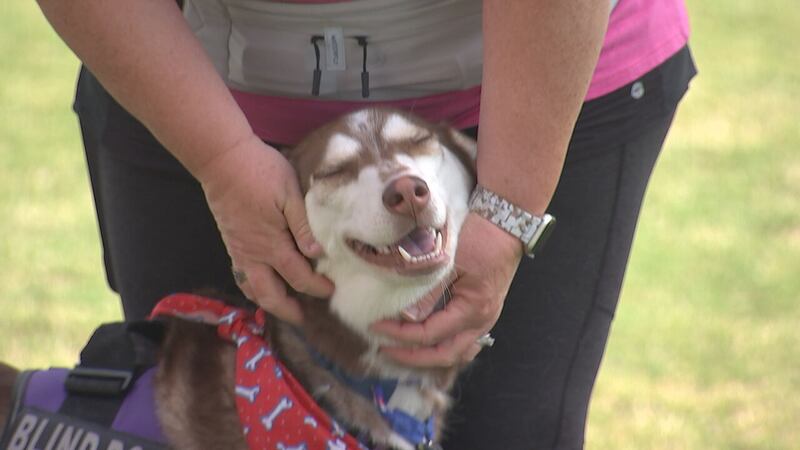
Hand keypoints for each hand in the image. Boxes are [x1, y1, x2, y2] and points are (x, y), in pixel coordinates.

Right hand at [198, 134, 333, 323]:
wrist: (222, 159)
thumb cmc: (261, 171)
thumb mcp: (290, 193)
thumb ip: (303, 225)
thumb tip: (318, 254)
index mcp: (271, 244)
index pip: (298, 276)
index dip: (315, 287)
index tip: (331, 290)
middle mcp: (252, 254)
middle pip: (269, 295)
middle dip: (287, 310)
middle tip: (303, 319)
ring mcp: (238, 250)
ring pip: (251, 288)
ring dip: (268, 302)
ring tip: (284, 307)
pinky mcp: (230, 242)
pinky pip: (241, 275)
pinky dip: (253, 287)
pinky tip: (263, 284)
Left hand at [371, 213, 522, 366]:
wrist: (507, 225)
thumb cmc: (480, 238)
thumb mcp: (449, 260)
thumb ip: (429, 291)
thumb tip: (407, 317)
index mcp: (472, 310)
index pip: (430, 334)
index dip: (401, 334)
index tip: (377, 326)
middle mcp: (482, 322)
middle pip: (445, 355)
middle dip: (413, 357)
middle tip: (386, 349)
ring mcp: (485, 319)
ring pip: (457, 353)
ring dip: (430, 357)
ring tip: (405, 352)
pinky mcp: (484, 313)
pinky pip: (464, 342)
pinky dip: (445, 347)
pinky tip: (429, 345)